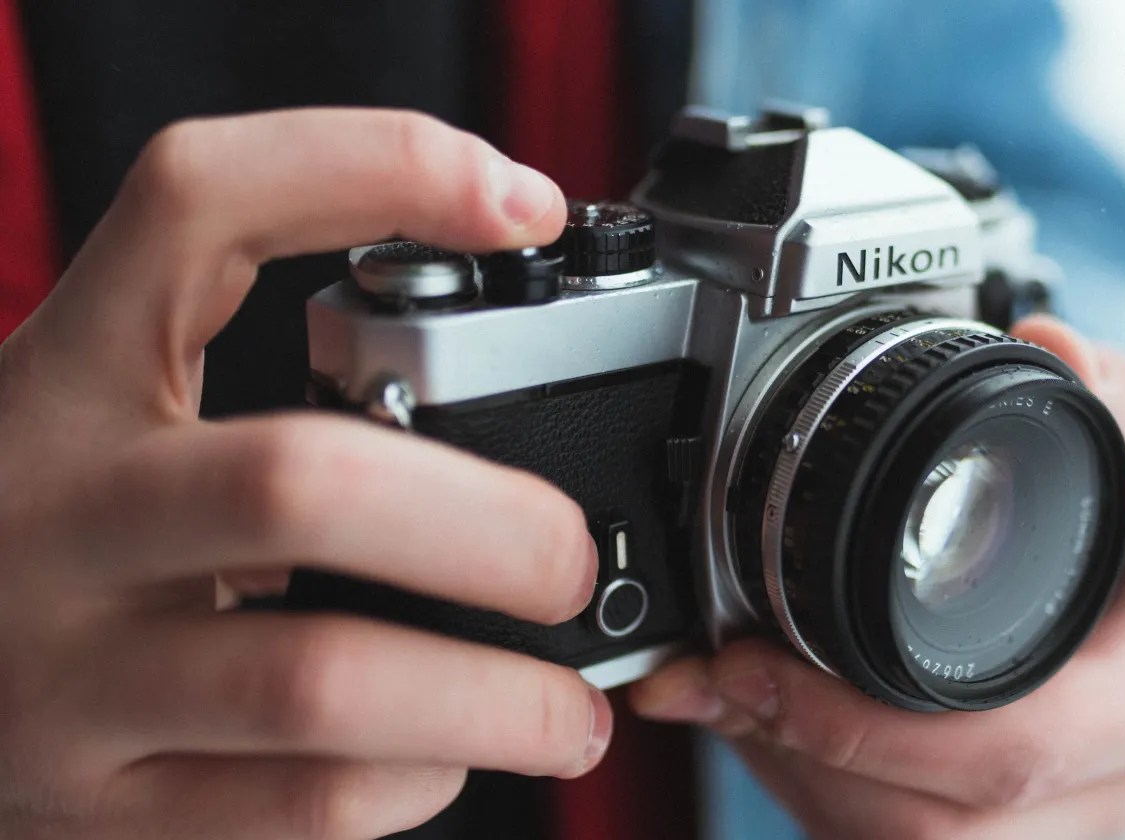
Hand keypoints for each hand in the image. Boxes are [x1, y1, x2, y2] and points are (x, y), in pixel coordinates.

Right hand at [0, 109, 608, 838]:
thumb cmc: (37, 525)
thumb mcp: (108, 413)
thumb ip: (265, 388)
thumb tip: (514, 403)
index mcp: (70, 374)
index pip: (199, 202)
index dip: (373, 167)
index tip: (520, 203)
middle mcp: (55, 507)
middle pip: (300, 480)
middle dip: (490, 524)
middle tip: (564, 556)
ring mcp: (66, 668)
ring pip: (317, 680)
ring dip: (491, 700)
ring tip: (566, 708)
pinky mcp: (93, 800)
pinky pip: (294, 803)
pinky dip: (407, 781)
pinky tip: (437, 755)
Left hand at [632, 316, 1124, 838]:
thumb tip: (1058, 349)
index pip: (1007, 755)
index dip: (862, 728)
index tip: (748, 663)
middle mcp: (1105, 790)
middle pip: (932, 830)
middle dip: (803, 753)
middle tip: (713, 677)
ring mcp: (1045, 828)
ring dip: (796, 773)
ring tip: (732, 692)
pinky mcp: (984, 834)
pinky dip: (807, 783)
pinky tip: (770, 721)